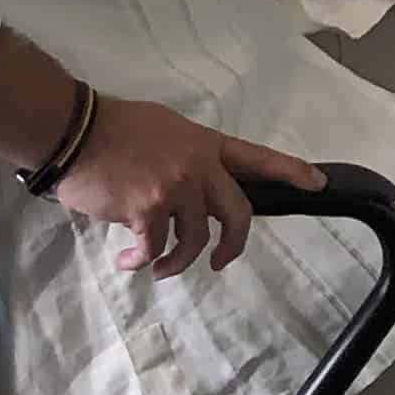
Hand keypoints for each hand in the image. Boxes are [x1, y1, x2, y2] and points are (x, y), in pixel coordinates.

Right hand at [55, 95, 322, 276]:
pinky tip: (128, 260)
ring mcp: (175, 188)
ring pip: (193, 239)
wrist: (77, 131)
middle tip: (218, 260)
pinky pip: (155, 248)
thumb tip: (186, 189)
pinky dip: (141, 261)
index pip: (258, 157)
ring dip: (175, 262)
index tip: (318, 184)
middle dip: (233, 244)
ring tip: (157, 266)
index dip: (291, 171)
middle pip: (237, 213)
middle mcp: (199, 166)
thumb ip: (185, 157)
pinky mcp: (148, 210)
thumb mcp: (165, 130)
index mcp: (205, 144)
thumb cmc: (115, 128)